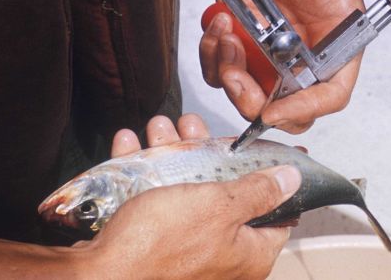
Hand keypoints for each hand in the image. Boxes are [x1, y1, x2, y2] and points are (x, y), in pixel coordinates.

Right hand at [74, 115, 301, 279]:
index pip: (275, 214)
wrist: (98, 274)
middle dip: (204, 151)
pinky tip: (131, 144)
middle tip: (190, 125)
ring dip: (168, 151)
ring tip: (158, 127)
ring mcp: (183, 247)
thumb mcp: (220, 206)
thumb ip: (259, 191)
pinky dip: (142, 170)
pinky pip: (152, 199)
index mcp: (247, 253)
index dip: (270, 177)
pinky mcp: (151, 241)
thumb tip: (292, 180)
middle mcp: (219, 253)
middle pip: (222, 191)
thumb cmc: (165, 242)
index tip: (260, 149)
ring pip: (183, 188)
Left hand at [200, 0, 390, 132]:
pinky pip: (219, 71)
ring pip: (247, 95)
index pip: (330, 94)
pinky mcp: (240, 46)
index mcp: (336, 41)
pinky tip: (218, 24)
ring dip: (227, 74)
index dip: (306, 110)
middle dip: (254, 103)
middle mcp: (303, 56)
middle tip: (235, 74)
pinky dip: (211, 56)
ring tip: (224, 31)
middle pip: (285, 109)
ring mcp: (268, 55)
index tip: (274, 111)